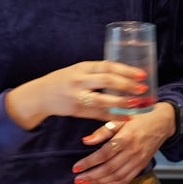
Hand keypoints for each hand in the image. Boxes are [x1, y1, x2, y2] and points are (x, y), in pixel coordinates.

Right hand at [5, 60, 149, 129]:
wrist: (39, 95)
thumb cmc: (64, 81)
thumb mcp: (78, 71)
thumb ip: (96, 72)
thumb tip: (124, 74)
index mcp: (83, 67)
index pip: (108, 66)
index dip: (126, 70)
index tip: (142, 74)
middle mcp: (80, 79)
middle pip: (107, 81)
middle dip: (127, 85)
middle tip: (143, 89)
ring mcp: (77, 95)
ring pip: (103, 99)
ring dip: (122, 102)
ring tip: (137, 104)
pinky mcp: (76, 109)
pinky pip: (97, 114)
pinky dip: (113, 116)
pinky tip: (126, 117)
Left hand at [71, 102, 175, 183]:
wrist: (163, 122)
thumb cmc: (140, 117)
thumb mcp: (121, 118)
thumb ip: (103, 131)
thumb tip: (86, 141)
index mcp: (126, 137)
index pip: (104, 154)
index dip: (88, 163)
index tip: (76, 168)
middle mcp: (133, 151)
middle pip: (109, 168)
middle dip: (91, 176)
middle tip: (78, 179)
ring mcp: (139, 160)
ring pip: (116, 176)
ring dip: (99, 181)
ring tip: (86, 183)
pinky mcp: (142, 165)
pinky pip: (127, 178)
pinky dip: (113, 183)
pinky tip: (102, 183)